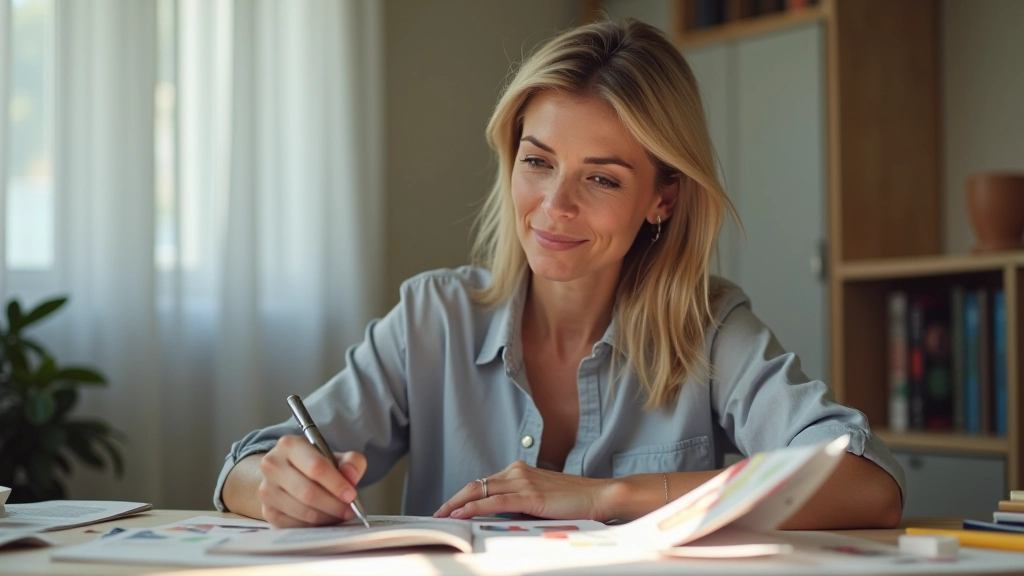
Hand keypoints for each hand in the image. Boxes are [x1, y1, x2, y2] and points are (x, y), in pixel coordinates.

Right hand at [257, 435, 366, 527]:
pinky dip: (314, 526)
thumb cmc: (314, 464)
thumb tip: (351, 475)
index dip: (337, 484)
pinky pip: (295, 525)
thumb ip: (351, 461)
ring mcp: (266, 490)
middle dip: (333, 504)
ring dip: (326, 517)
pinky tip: (325, 520)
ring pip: (302, 510)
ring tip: (340, 515)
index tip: (351, 495)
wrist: (284, 474)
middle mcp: (272, 465)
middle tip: (349, 511)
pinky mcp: (267, 511)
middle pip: (308, 492)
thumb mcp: (335, 456)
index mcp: (289, 445)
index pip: (316, 467)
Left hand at [433, 460, 617, 520]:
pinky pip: (495, 502)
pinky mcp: (530, 495)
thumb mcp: (540, 499)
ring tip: (442, 517)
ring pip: (481, 491)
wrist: (599, 496)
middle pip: (475, 485)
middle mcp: (517, 471)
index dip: (462, 495)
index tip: (448, 508)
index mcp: (519, 471)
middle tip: (437, 514)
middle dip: (453, 500)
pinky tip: (462, 514)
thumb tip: (497, 517)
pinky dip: (475, 507)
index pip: (482, 483)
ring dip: (457, 504)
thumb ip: (519, 503)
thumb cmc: (574, 501)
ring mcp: (523, 481)